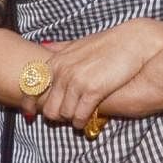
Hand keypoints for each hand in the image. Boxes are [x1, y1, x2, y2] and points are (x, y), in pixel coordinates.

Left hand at [29, 19, 162, 129]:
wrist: (134, 41)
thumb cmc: (108, 43)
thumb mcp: (79, 43)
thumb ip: (61, 47)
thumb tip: (44, 46)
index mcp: (57, 60)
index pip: (33, 87)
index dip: (29, 103)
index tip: (30, 112)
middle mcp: (62, 71)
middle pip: (48, 107)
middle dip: (55, 115)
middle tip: (64, 115)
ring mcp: (77, 81)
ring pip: (63, 114)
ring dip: (70, 119)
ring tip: (77, 117)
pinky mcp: (92, 91)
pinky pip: (79, 116)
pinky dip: (80, 121)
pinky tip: (85, 120)